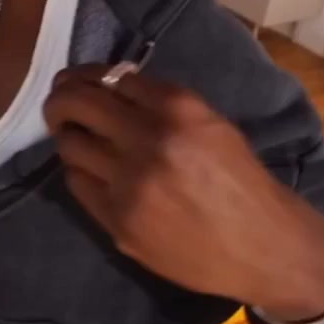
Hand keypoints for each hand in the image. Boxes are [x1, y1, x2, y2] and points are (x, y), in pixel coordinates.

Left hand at [43, 64, 323, 317]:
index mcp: (178, 109)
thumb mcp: (212, 125)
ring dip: (68, 134)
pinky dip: (79, 170)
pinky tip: (89, 169)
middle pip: (77, 102)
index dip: (93, 76)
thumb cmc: (242, 181)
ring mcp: (129, 183)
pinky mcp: (118, 220)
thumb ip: (164, 105)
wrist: (262, 247)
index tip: (85, 81)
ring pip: (70, 143)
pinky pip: (77, 183)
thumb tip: (115, 87)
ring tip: (74, 136)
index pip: (113, 76)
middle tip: (60, 101)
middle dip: (62, 96)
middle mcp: (148, 140)